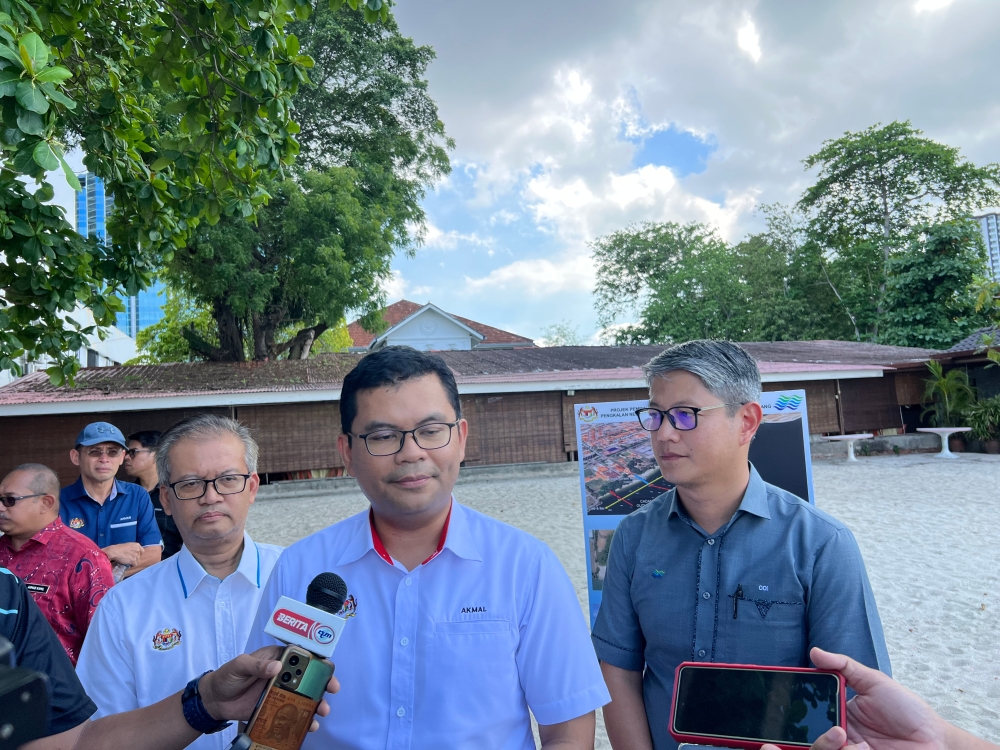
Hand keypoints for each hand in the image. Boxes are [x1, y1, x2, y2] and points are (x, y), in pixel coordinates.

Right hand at [103, 542, 142, 566]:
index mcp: (137, 545)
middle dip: (135, 559)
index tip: (133, 556)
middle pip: (139, 557)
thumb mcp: (128, 546)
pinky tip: (127, 564)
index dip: (138, 554)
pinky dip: (131, 565)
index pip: (142, 551)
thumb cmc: (118, 548)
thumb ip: (133, 549)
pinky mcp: (133, 560)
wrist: (114, 551)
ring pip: (137, 561)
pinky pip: (134, 565)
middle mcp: (138, 549)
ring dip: (132, 562)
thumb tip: (134, 553)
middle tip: (129, 559)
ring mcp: (136, 555)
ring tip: (127, 561)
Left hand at [198, 647, 339, 730]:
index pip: (302, 656)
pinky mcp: (277, 709)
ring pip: (305, 697)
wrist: (215, 701)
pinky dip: (303, 720)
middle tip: (331, 690)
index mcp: (278, 658)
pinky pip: (293, 713)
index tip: (327, 669)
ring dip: (316, 704)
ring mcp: (282, 693)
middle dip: (324, 684)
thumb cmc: (227, 676)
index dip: (317, 661)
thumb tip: (276, 667)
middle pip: (309, 678)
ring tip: (321, 711)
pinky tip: (308, 725)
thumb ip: (256, 665)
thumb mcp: (240, 665)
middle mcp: (284, 675)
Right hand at [761, 647, 947, 749]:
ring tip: (850, 739)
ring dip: (830, 747)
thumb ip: (844, 666)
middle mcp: (840, 738)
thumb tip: (815, 651)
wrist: (937, 739)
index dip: (791, 717)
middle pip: (810, 742)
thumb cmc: (908, 710)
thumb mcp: (874, 681)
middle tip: (837, 732)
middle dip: (816, 741)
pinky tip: (868, 749)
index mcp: (837, 716)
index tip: (781, 711)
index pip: (807, 716)